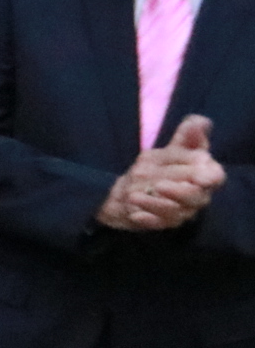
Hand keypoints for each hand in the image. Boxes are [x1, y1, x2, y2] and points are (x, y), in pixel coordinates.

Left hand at [98, 116, 224, 230]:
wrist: (132, 186)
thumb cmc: (160, 165)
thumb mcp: (171, 148)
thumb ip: (187, 137)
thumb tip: (199, 122)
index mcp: (203, 176)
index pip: (215, 177)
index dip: (210, 177)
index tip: (199, 176)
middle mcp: (196, 196)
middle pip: (196, 198)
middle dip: (179, 192)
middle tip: (158, 185)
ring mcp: (180, 211)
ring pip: (174, 212)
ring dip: (155, 204)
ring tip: (134, 195)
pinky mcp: (161, 223)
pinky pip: (156, 224)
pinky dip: (147, 220)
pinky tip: (134, 214)